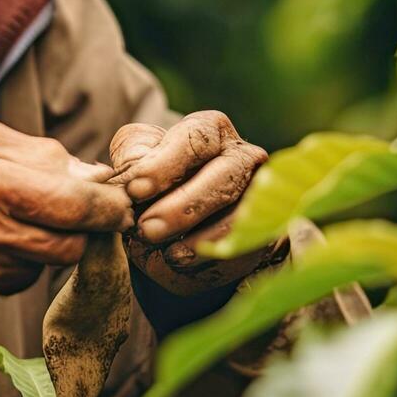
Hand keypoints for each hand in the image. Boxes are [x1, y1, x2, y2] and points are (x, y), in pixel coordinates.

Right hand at [0, 118, 132, 312]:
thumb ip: (37, 153)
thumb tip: (90, 172)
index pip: (79, 206)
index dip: (111, 206)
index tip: (119, 199)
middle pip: (75, 245)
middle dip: (87, 229)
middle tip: (79, 210)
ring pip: (51, 264)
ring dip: (53, 243)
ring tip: (22, 218)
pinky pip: (21, 279)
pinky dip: (22, 260)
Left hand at [110, 111, 269, 294]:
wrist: (181, 225)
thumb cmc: (155, 184)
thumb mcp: (137, 162)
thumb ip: (132, 158)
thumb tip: (133, 166)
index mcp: (212, 131)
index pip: (195, 139)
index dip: (164, 164)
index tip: (135, 188)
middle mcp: (243, 157)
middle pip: (224, 176)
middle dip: (184, 205)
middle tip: (146, 228)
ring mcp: (260, 197)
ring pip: (239, 217)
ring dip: (200, 240)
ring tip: (166, 254)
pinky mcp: (264, 235)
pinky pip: (244, 251)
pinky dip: (211, 262)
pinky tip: (182, 266)